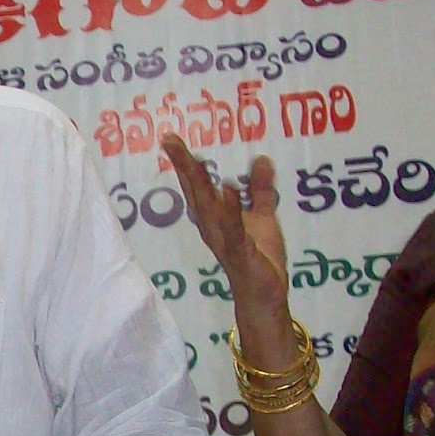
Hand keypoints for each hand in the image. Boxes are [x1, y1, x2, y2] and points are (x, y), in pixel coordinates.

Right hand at [161, 136, 289, 317]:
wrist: (264, 296)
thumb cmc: (260, 260)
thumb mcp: (262, 217)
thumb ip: (260, 190)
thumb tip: (262, 160)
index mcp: (215, 217)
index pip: (197, 186)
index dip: (185, 162)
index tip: (172, 139)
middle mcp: (212, 227)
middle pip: (195, 192)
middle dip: (183, 166)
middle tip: (170, 140)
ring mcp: (224, 239)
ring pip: (207, 207)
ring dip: (198, 183)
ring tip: (191, 158)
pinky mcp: (240, 251)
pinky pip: (233, 228)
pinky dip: (228, 209)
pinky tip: (225, 189)